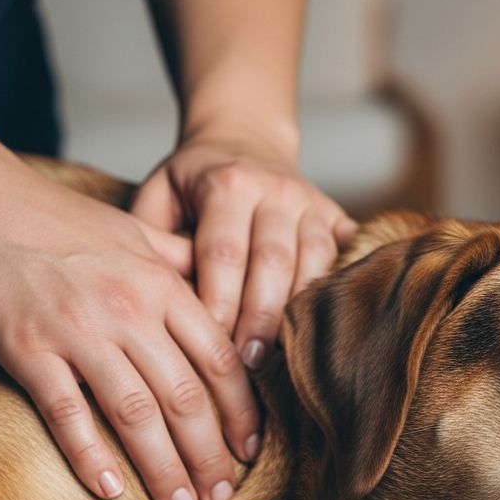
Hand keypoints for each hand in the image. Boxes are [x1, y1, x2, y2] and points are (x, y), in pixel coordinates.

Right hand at [0, 156, 261, 499]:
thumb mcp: (138, 232)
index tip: (251, 450)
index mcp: (163, 286)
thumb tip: (225, 282)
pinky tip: (108, 489)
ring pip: (135, 413)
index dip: (242, 412)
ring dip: (162, 467)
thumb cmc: (63, 223)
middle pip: (185, 397)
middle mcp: (130, 311)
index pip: (219, 361)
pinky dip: (89, 453)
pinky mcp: (29, 351)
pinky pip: (66, 412)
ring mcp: (79, 332)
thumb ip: (184, 262)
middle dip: (209, 455)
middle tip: (221, 495)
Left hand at [132, 135, 356, 368]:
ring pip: (316, 262)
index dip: (220, 303)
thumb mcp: (159, 192)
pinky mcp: (336, 214)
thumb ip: (151, 240)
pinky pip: (348, 254)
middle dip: (261, 318)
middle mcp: (275, 191)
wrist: (244, 135)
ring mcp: (312, 203)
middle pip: (274, 262)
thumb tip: (152, 301)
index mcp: (228, 185)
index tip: (212, 346)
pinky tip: (330, 324)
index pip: (224, 253)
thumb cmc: (194, 179)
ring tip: (283, 356)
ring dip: (300, 312)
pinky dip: (342, 286)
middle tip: (249, 364)